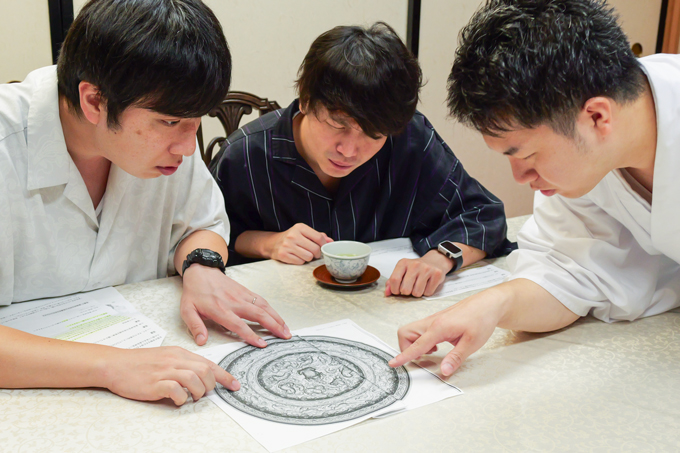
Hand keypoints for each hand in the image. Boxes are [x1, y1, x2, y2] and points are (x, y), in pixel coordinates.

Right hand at [101, 345, 238, 404]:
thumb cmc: (140, 363)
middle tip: (204, 393)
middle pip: (206, 371)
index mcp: (180, 353)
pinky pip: (176, 390)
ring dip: (198, 393)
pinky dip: (181, 398)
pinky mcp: (155, 383)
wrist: (115, 364)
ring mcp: (165, 371)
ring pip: (195, 379)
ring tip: (191, 397)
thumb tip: (202, 376)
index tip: (235, 385)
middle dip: (211, 386)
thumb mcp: (166, 357)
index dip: (225, 376)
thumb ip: (184, 364)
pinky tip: (176, 399)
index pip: (209, 363)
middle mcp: (175, 360)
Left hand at [180, 265, 290, 346]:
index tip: (262, 344)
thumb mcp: (187, 310)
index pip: (238, 325)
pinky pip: (262, 300)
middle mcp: (234, 302)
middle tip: (285, 337)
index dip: (251, 335)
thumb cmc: (194, 292)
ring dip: (277, 318)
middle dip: (274, 326)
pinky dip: (272, 310)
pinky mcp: (246, 291)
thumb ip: (195, 326)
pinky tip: (278, 317)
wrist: (201, 271)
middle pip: (258, 314)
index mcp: (220, 309)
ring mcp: (242, 295)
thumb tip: (201, 341)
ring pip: (264, 307)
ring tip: (286, 330)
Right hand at [270, 223, 332, 263]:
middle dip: (317, 253)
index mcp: (300, 227)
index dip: (323, 245)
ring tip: (303, 254)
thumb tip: (331, 241)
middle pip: (315, 249)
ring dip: (308, 258)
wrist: (273, 243)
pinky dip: (300, 261)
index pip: (319, 237)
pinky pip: (300, 262)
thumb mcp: (304, 233)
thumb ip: (319, 236)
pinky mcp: (283, 254)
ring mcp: (287, 245)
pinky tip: (296, 256)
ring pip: (308, 257)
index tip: (322, 248)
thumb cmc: (293, 238)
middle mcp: (293, 235)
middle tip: (314, 253)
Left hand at [385, 250, 452, 296]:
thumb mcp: (402, 271)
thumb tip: (387, 293)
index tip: (397, 291)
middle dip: (407, 292)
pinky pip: (428, 293)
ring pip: (417, 293)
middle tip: (410, 287)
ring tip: (419, 285)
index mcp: (403, 263)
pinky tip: (427, 285)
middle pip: (405, 289)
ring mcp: (427, 269)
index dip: (394, 290)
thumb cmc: (416, 269)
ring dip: (417, 293)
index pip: (394, 280)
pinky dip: (427, 292)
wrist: (435, 261)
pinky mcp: (437, 275)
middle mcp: (415, 265)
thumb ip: (392, 281)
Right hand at [388, 291, 503, 375]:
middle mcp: (432, 322)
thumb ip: (455, 358)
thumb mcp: (472, 343)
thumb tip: (443, 372)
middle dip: (406, 347)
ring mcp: (433, 320)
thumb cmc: (481, 319)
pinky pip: (420, 330)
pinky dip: (422, 340)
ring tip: (433, 352)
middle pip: (405, 333)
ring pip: (412, 331)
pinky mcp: (437, 320)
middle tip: (422, 358)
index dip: (404, 356)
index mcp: (438, 327)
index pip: (416, 345)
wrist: (488, 303)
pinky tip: (438, 345)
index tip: (393, 364)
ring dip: (415, 344)